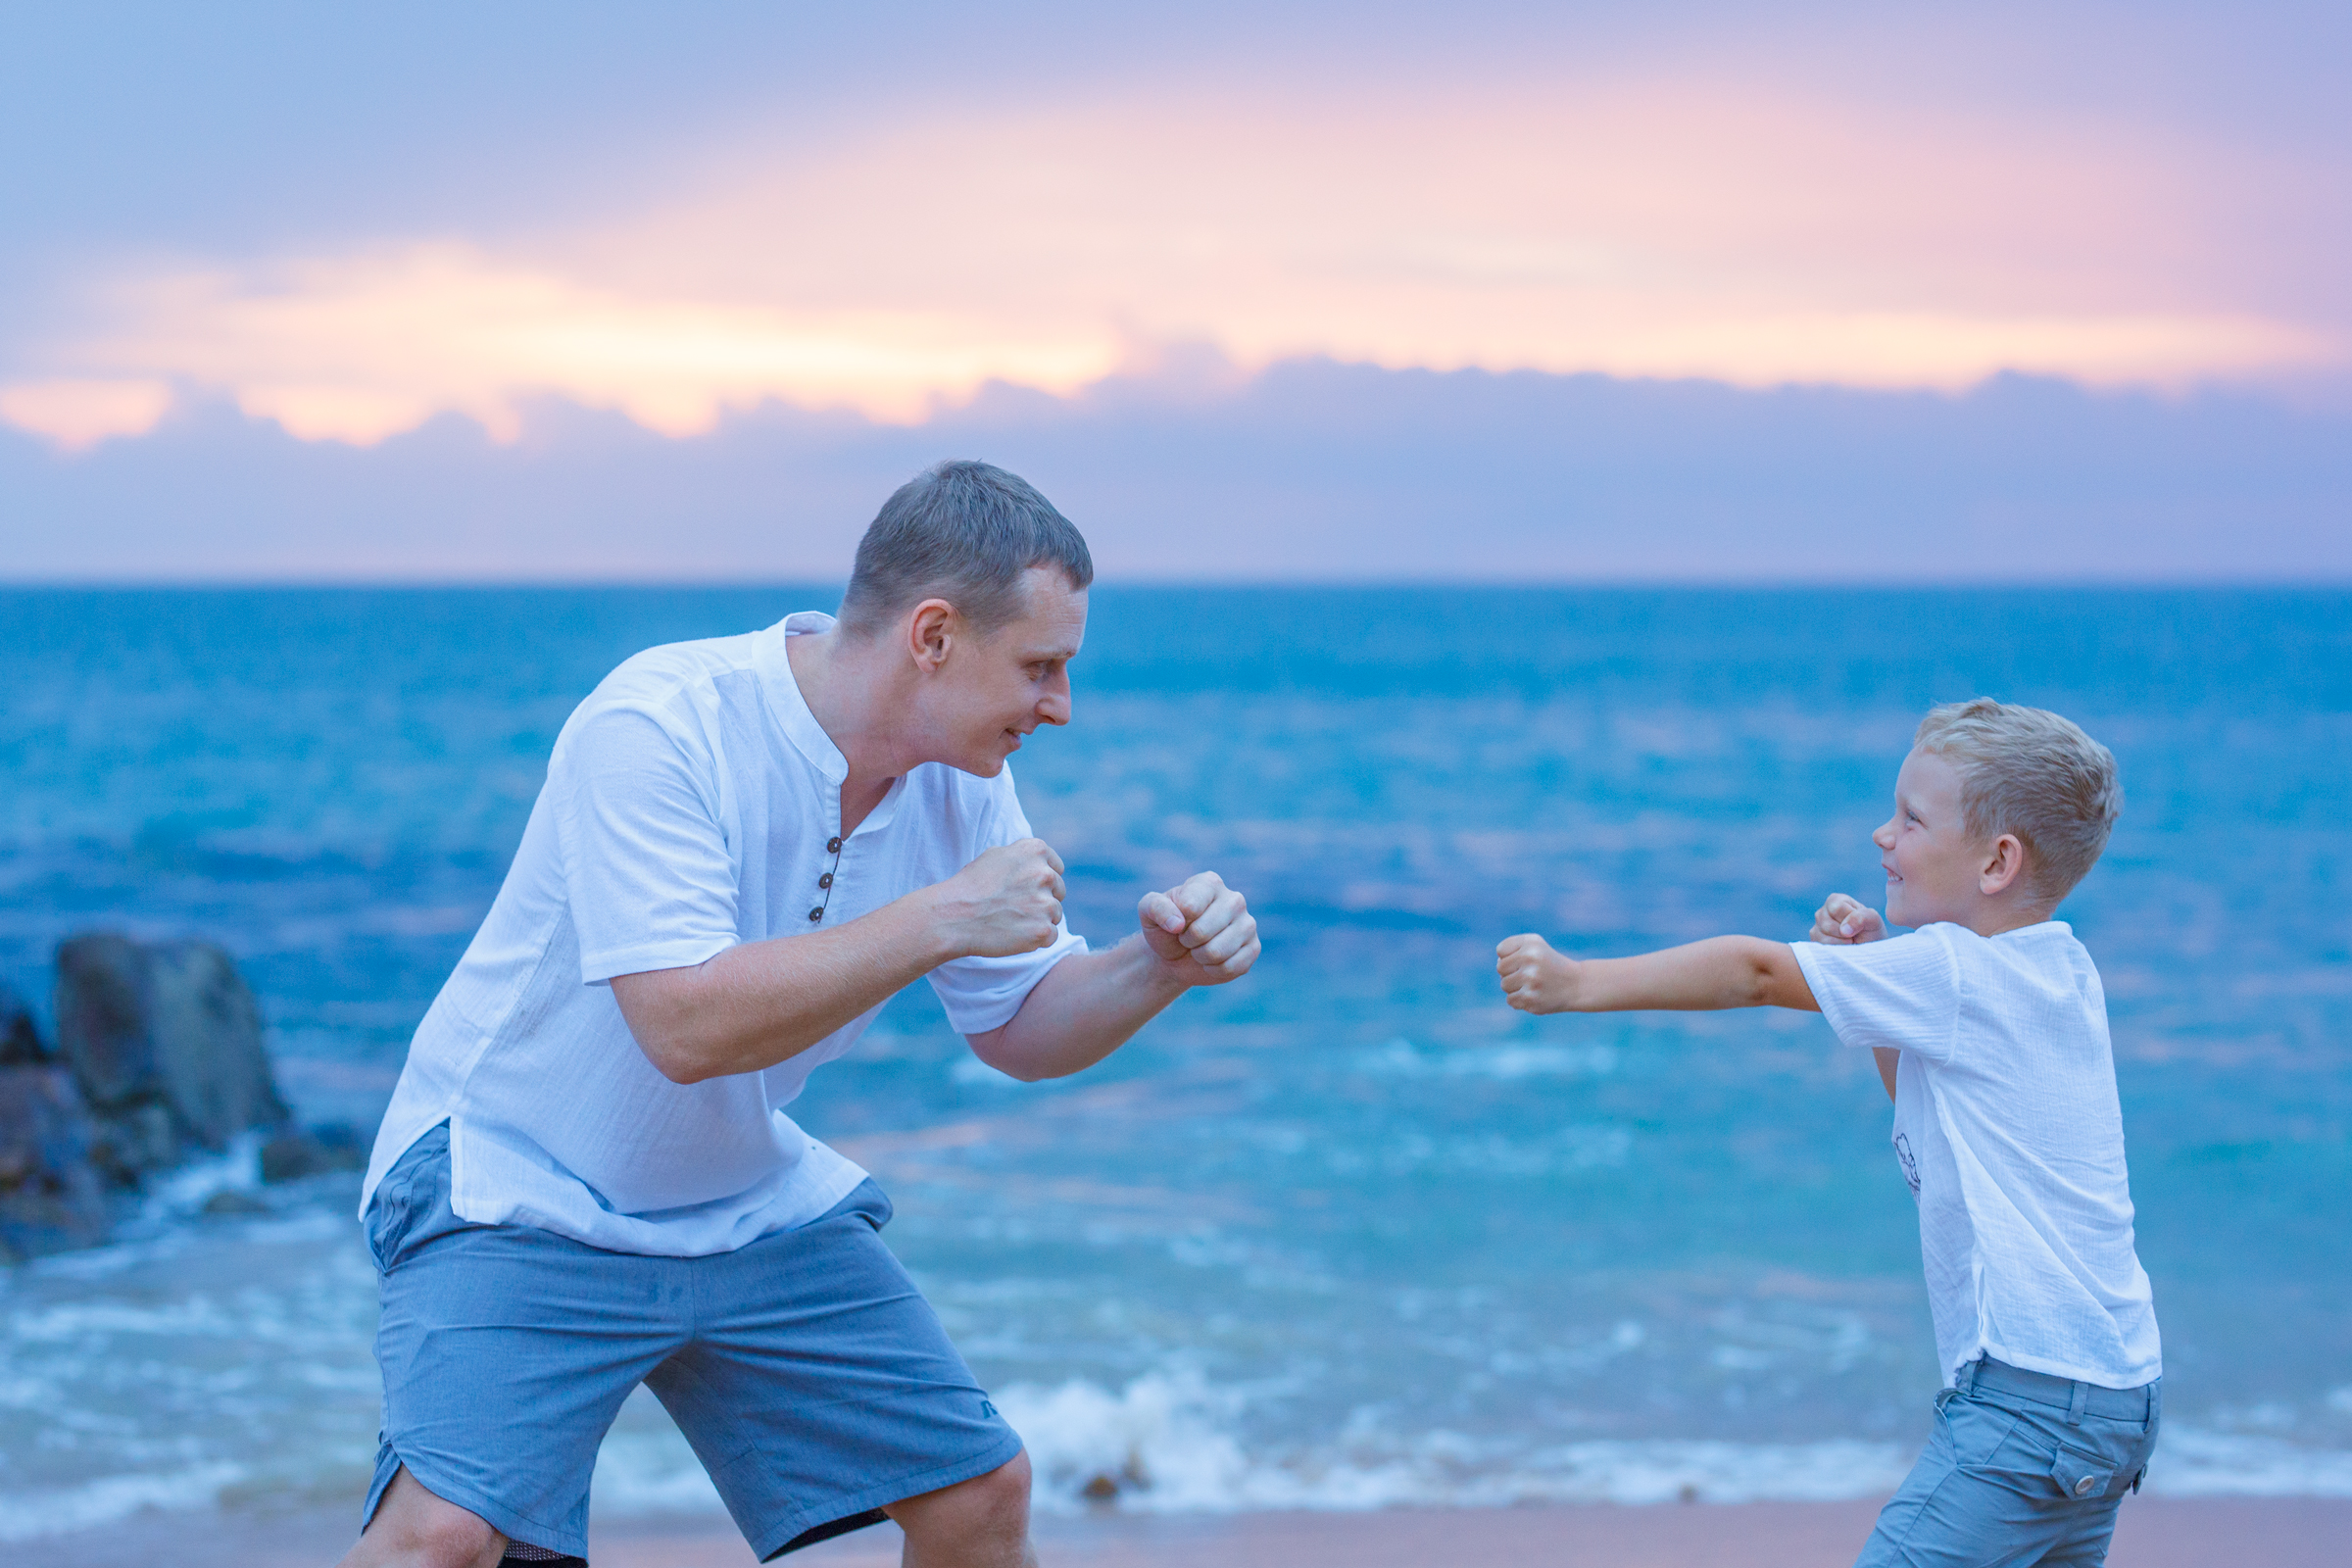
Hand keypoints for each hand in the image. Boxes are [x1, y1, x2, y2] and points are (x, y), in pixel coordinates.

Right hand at [935, 839, 1065, 957]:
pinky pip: (1051, 936)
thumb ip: (1023, 857)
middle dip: (1042, 900)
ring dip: (1038, 920)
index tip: (1026, 889)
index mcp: (1035, 851)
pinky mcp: (1043, 930)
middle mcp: (1045, 874)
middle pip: (1058, 892)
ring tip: (1010, 921)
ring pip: (1055, 915)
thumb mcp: (995, 855)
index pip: (1057, 868)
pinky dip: (1036, 939)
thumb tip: (1040, 862)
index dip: (1041, 881)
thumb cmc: (970, 886)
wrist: (953, 916)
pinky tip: (1013, 934)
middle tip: (1014, 907)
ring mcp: (1046, 903)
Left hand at [1138, 872, 1258, 985]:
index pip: (1190, 907)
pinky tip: (1212, 961)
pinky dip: (1213, 970)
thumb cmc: (1164, 927)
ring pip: (1217, 952)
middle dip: (1187, 941)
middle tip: (1187, 938)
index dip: (1176, 921)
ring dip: (1200, 957)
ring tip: (1199, 949)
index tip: (1176, 921)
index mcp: (1209, 883)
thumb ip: (1155, 908)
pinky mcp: (1254, 948)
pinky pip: (1229, 968)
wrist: (1176, 955)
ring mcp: (1248, 924)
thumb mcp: (1148, 912)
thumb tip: (1177, 924)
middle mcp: (1234, 899)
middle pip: (1203, 931)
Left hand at [1496, 933, 1576, 1012]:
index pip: (1501, 951)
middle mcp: (1531, 959)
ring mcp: (1531, 980)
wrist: (1575, 985)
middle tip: (1530, 974)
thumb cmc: (1550, 963)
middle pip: (1500, 968)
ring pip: (1504, 985)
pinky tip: (1534, 995)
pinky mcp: (1531, 999)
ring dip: (1515, 987)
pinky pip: (1510, 1000)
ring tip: (1533, 985)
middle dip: (1511, 972)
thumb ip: (1511, 948)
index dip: (1511, 957)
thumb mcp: (1534, 945)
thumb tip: (1498, 964)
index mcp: (1531, 944)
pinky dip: (1519, 1000)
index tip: (1526, 960)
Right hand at [1809, 893, 1885, 944]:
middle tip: (1854, 935)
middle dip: (1845, 933)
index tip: (1859, 924)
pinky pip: (1821, 947)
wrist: (1870, 949)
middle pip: (1827, 924)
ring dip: (1841, 942)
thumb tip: (1844, 930)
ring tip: (1850, 941)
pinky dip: (1836, 949)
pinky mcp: (1815, 941)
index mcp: (1835, 900)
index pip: (1837, 908)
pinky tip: (1843, 947)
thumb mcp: (1874, 920)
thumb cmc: (1871, 931)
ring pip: (1823, 937)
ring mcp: (1817, 927)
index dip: (1850, 918)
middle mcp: (1822, 912)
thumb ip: (1861, 917)